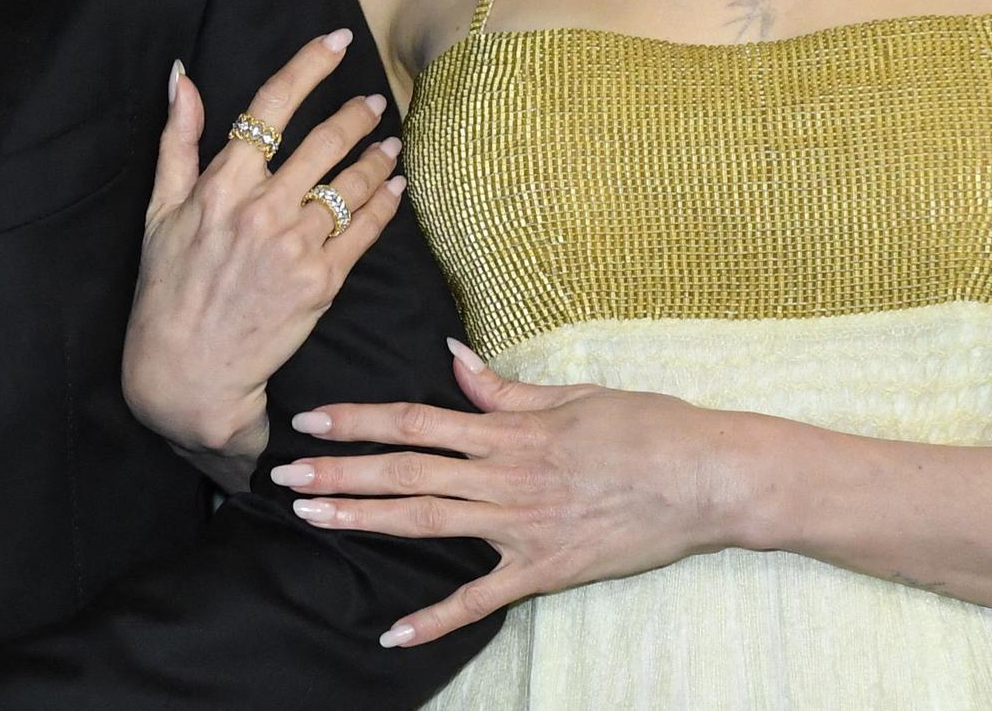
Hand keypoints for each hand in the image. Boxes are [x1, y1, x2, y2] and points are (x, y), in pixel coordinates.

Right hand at [122, 31, 407, 482]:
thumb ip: (177, 140)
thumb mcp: (159, 210)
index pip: (271, 107)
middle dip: (356, 114)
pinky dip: (385, 203)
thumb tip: (183, 77)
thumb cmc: (167, 289)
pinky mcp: (321, 284)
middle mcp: (261, 209)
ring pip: (350, 185)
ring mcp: (294, 246)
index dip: (308, 66)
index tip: (337, 40)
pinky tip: (395, 188)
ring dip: (377, 157)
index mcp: (221, 185)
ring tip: (391, 143)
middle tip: (374, 102)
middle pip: (323, 141)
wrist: (187, 373)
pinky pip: (364, 232)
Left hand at [273, 341, 780, 646]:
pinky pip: (480, 597)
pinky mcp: (545, 570)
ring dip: (365, 519)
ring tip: (312, 516)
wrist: (708, 477)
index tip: (310, 419)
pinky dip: (434, 616)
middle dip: (340, 471)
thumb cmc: (648, 427)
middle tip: (283, 474)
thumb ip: (504, 388)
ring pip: (428, 522)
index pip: (417, 420)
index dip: (359, 420)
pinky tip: (391, 630)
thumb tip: (451, 361)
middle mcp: (505, 476)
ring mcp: (522, 526)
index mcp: (509, 430)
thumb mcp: (573, 394)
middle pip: (406, 472)